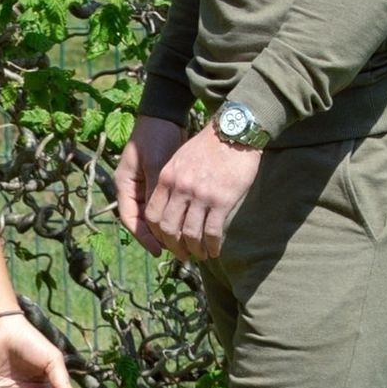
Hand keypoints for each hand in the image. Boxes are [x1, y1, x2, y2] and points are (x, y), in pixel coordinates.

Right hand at [113, 115, 187, 256]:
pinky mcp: (159, 182)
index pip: (130, 219)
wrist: (165, 115)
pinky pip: (165, 205)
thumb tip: (161, 220)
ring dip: (167, 227)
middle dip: (158, 237)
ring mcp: (145, 185)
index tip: (159, 251)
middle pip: (142, 220)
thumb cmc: (156, 137)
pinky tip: (187, 224)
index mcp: (124, 184)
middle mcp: (132, 188)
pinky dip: (174, 215)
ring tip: (184, 242)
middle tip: (177, 251)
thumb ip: (156, 191)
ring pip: (154, 215)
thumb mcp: (155, 165)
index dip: (143, 237)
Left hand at [145, 126, 262, 259]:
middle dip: (174, 247)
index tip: (165, 241)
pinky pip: (212, 231)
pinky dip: (212, 245)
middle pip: (169, 228)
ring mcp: (201, 196)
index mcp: (167, 178)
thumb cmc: (208, 146)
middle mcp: (180, 189)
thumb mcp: (180, 159)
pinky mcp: (221, 201)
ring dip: (195, 250)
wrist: (234, 132)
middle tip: (183, 255)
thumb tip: (170, 205)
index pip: (152, 215)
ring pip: (190, 234)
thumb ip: (172, 181)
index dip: (157, 233)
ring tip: (200, 256)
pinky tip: (215, 251)